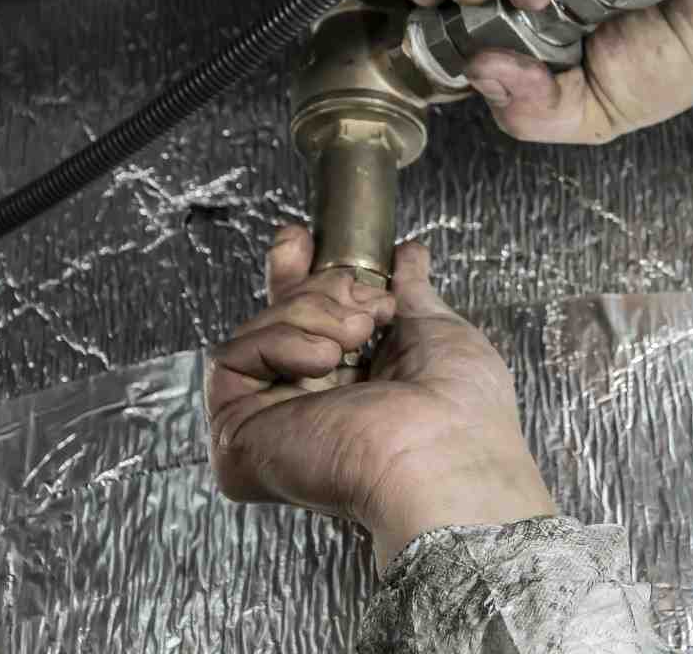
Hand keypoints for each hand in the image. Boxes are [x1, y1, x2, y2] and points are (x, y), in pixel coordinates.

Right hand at [205, 226, 554, 566]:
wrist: (444, 454)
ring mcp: (272, 424)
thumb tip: (410, 255)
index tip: (304, 239)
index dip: (299, 277)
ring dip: (312, 313)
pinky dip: (279, 342)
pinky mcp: (239, 437)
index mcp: (356, 391)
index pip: (308, 325)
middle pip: (277, 321)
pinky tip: (323, 359)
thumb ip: (412, 293)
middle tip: (359, 299)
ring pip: (258, 331)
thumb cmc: (461, 411)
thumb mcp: (438, 331)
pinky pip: (232, 359)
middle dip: (312, 286)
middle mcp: (310, 409)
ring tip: (357, 336)